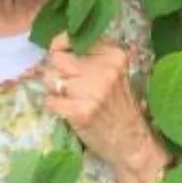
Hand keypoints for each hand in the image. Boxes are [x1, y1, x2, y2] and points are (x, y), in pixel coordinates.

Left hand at [41, 33, 167, 182]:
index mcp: (114, 55)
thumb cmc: (120, 106)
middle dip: (55, 71)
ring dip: (55, 90)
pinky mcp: (80, 112)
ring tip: (71, 99)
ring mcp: (93, 91)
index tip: (60, 55)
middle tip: (66, 85)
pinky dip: (54, 107)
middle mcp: (104, 69)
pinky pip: (50, 101)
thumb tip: (56, 48)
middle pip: (57, 59)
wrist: (132, 142)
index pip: (72, 40)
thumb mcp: (115, 73)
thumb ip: (92, 57)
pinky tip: (69, 112)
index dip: (60, 47)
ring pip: (51, 79)